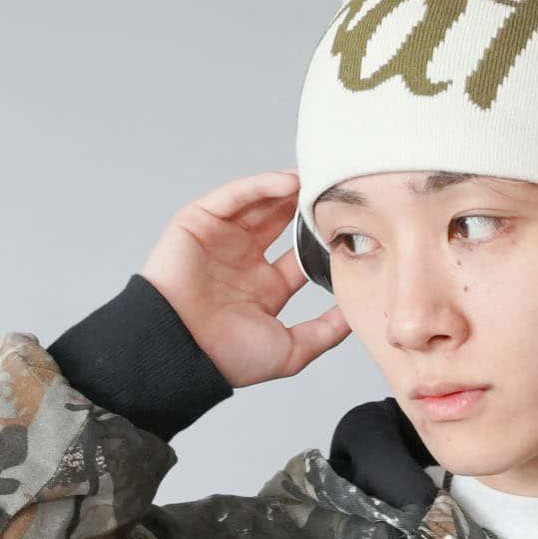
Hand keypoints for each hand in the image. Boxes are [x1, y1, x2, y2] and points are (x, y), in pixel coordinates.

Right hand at [138, 168, 350, 390]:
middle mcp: (243, 261)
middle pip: (280, 223)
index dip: (321, 241)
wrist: (183, 350)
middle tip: (333, 192)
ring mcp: (221, 240)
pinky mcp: (199, 222)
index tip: (346, 228)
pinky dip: (259, 186)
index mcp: (264, 289)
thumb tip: (355, 316)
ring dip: (287, 190)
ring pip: (259, 204)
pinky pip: (233, 196)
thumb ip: (324, 333)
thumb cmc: (228, 358)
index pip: (298, 256)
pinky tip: (287, 183)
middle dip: (305, 207)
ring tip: (314, 180)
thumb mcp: (291, 350)